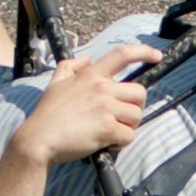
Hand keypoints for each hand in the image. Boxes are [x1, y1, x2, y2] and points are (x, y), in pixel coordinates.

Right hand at [7, 45, 159, 165]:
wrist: (38, 139)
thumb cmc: (46, 114)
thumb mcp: (55, 83)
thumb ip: (70, 66)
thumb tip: (87, 58)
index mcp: (91, 75)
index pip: (122, 54)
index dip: (144, 52)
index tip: (156, 56)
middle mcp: (101, 87)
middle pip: (139, 92)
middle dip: (135, 107)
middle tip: (121, 118)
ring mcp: (106, 107)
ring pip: (137, 115)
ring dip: (128, 127)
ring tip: (110, 132)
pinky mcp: (108, 127)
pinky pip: (129, 135)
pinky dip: (121, 143)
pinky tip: (106, 143)